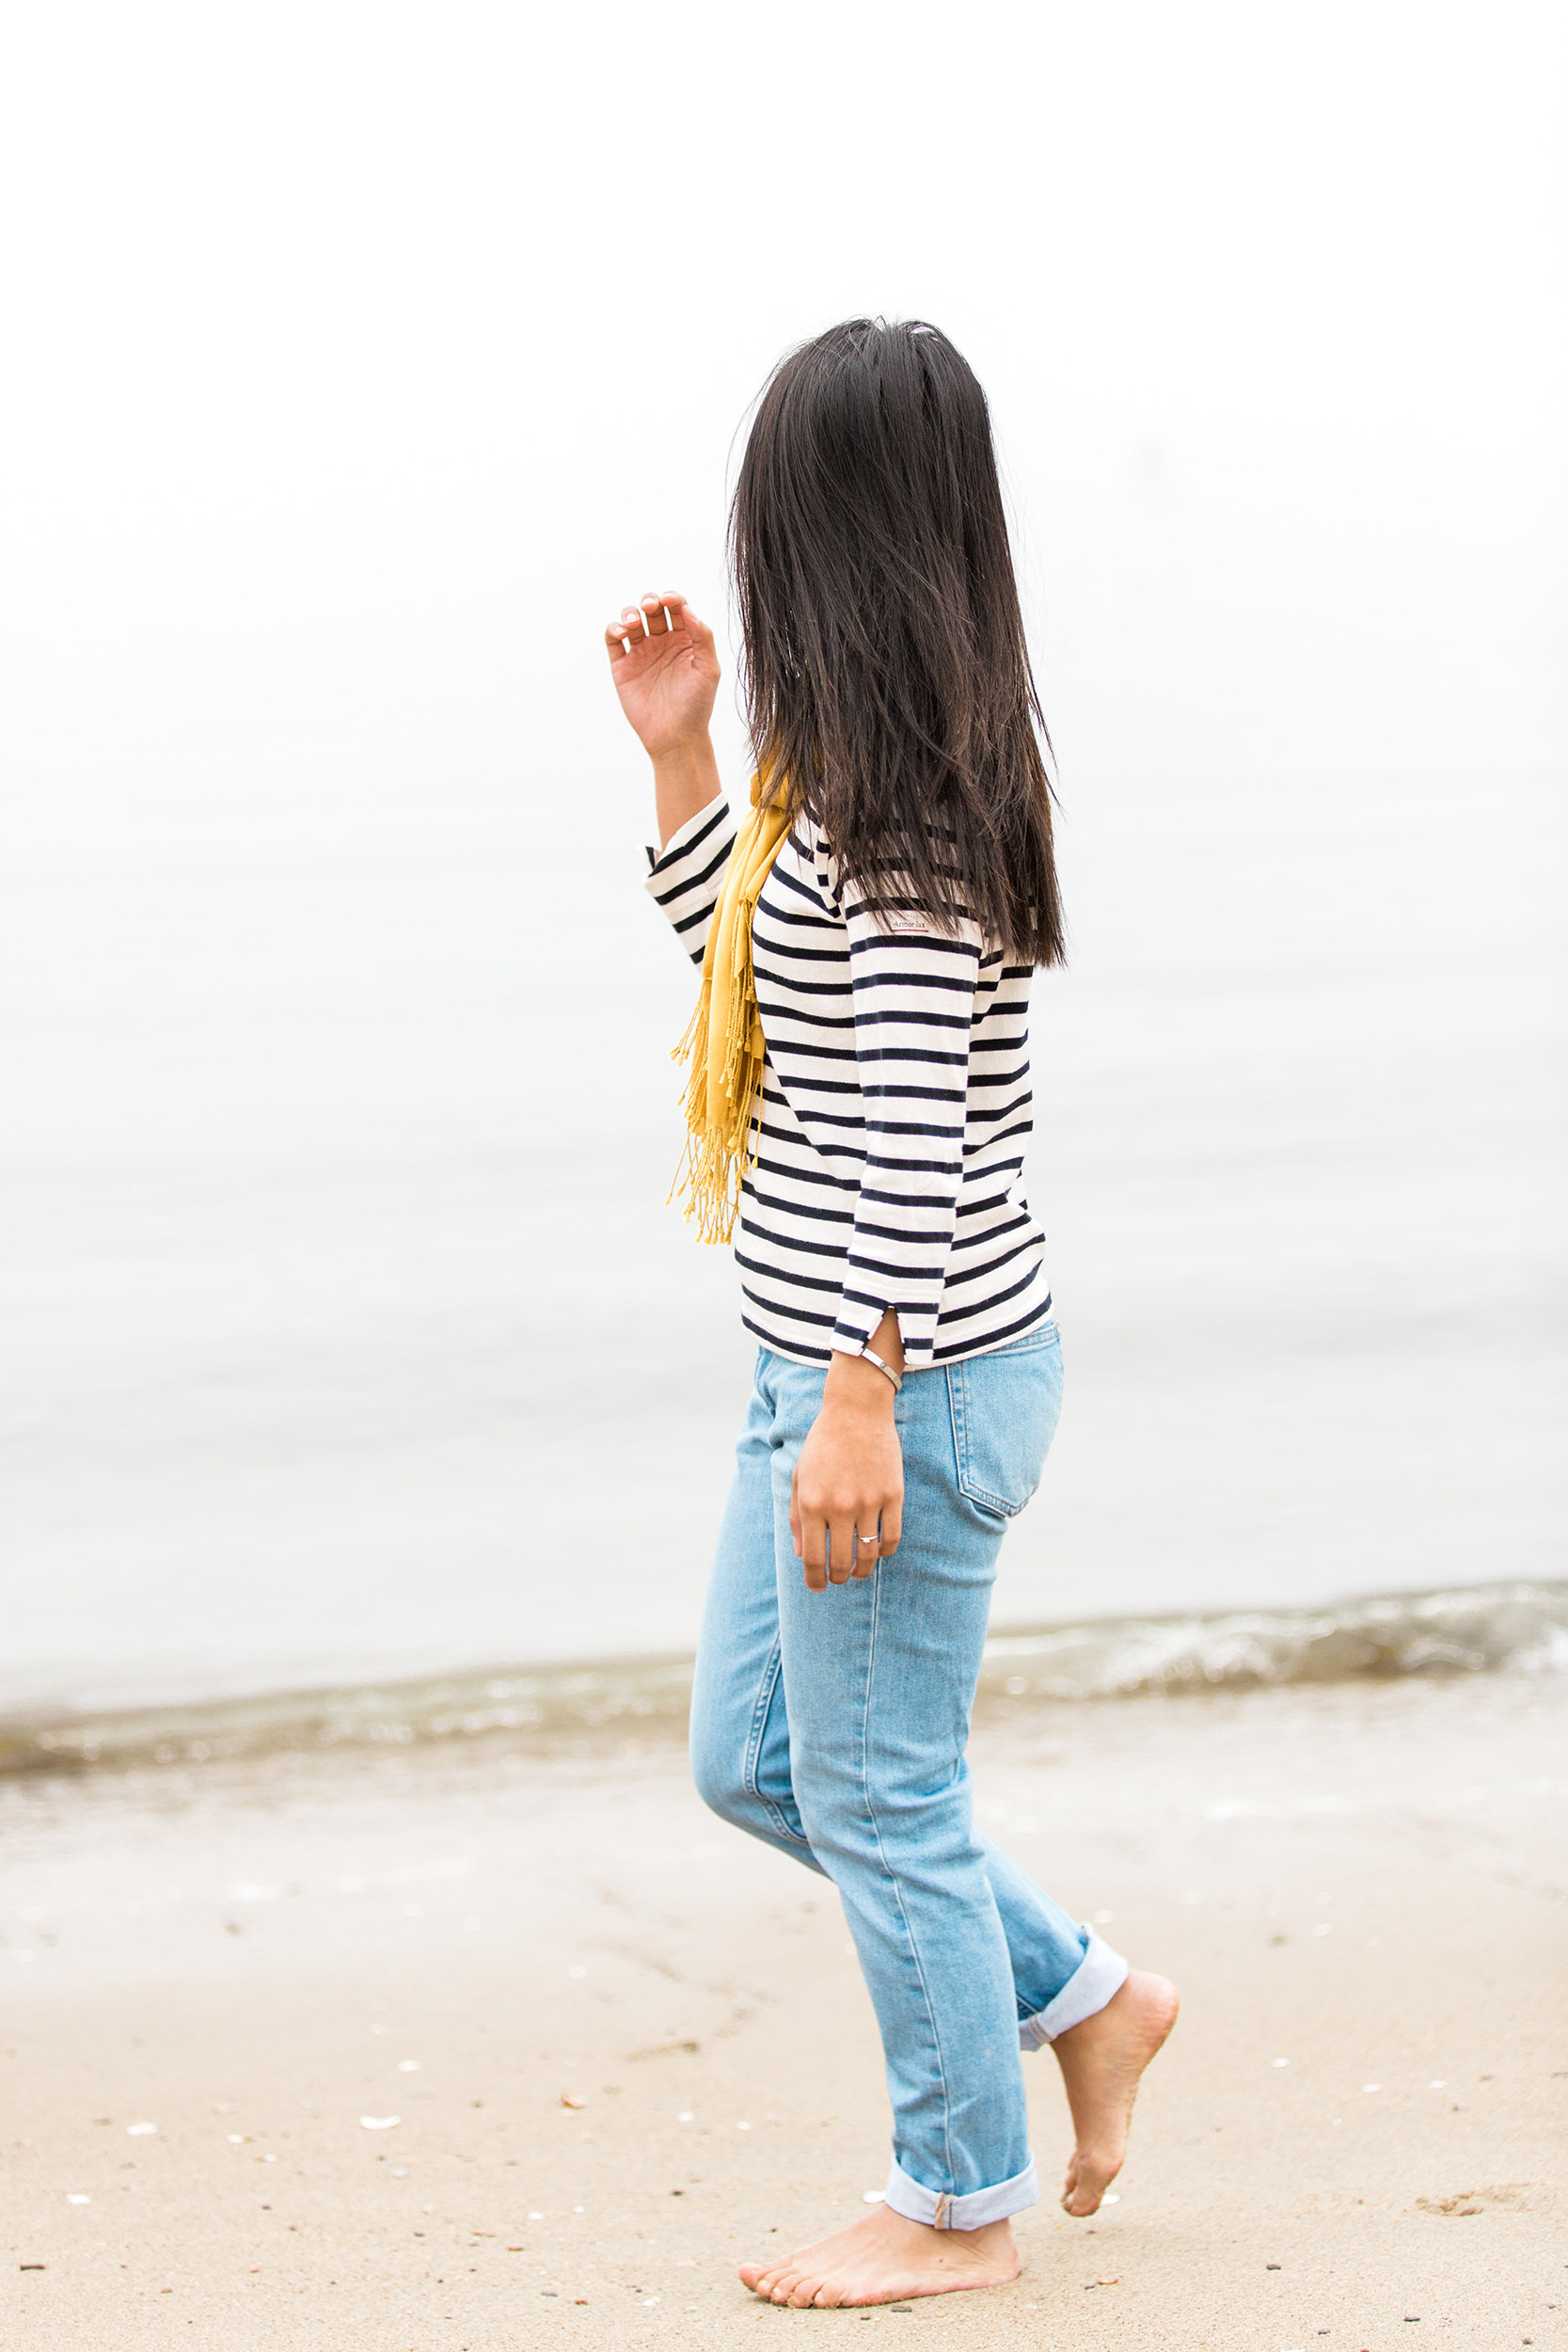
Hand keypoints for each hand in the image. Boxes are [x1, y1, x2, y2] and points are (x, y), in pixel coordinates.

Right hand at [603, 591, 719, 760]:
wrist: (675, 737)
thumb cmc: (697, 706)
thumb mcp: (708, 669)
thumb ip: (702, 636)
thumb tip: (687, 608)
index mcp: (685, 639)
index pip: (677, 608)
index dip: (672, 598)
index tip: (669, 601)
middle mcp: (662, 642)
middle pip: (652, 609)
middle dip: (650, 601)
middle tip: (650, 607)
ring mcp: (641, 653)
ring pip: (631, 619)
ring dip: (629, 612)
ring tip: (632, 623)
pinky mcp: (623, 666)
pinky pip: (613, 639)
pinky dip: (613, 629)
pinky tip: (621, 632)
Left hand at [790, 1348, 904, 1592]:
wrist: (856, 1411)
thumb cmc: (823, 1443)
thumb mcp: (800, 1476)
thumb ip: (796, 1517)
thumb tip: (802, 1554)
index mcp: (811, 1503)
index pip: (813, 1558)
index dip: (815, 1580)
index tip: (817, 1587)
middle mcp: (839, 1507)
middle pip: (841, 1562)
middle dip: (838, 1578)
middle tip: (838, 1579)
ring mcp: (868, 1502)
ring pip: (869, 1555)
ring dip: (863, 1570)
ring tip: (859, 1571)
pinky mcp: (893, 1496)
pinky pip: (892, 1538)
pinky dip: (885, 1552)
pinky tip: (879, 1552)